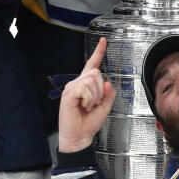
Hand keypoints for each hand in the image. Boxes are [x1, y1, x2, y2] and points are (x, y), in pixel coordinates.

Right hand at [58, 37, 115, 152]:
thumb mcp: (105, 108)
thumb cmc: (88, 124)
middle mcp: (77, 83)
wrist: (79, 138)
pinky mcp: (69, 94)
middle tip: (93, 104)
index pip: (92, 65)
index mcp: (85, 85)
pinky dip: (89, 99)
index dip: (98, 52)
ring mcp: (72, 88)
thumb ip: (109, 94)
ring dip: (95, 96)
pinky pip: (85, 88)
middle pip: (96, 73)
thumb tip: (107, 82)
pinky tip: (83, 106)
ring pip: (92, 80)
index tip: (103, 41)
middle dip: (100, 90)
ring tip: (87, 106)